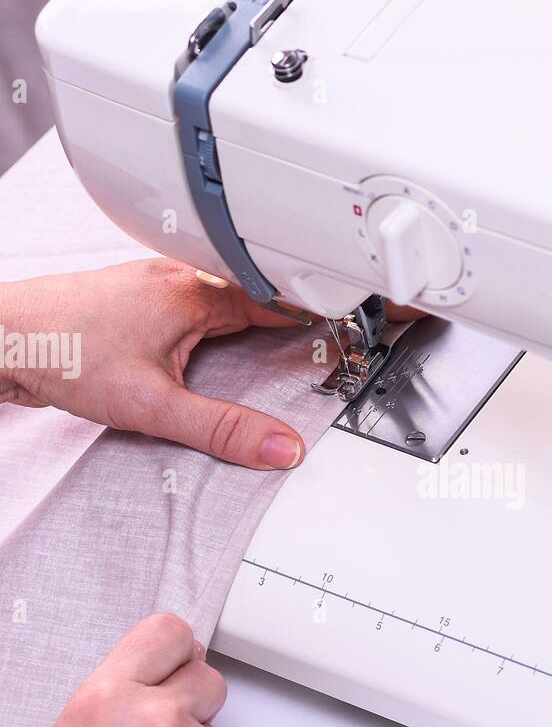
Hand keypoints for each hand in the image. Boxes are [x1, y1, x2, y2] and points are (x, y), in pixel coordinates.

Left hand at [0, 258, 306, 468]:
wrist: (3, 337)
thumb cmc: (62, 352)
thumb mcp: (154, 405)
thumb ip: (222, 429)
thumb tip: (278, 447)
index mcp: (193, 293)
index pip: (275, 298)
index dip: (313, 314)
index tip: (342, 327)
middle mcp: (175, 279)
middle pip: (250, 295)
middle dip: (282, 319)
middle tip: (313, 343)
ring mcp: (150, 286)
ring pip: (217, 298)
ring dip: (242, 320)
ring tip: (266, 345)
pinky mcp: (129, 302)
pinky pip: (187, 307)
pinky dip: (207, 326)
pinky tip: (199, 346)